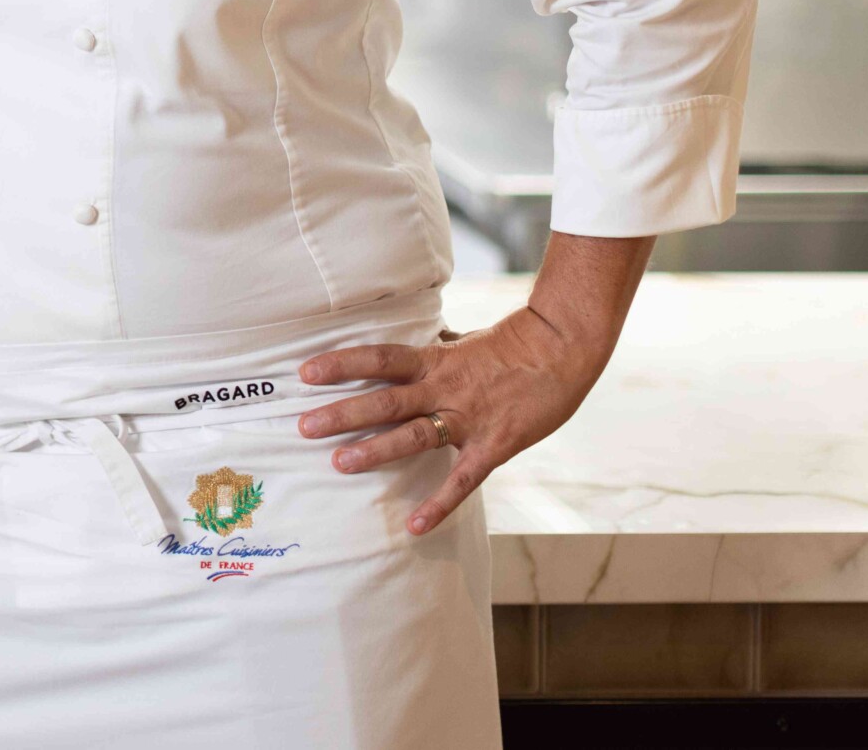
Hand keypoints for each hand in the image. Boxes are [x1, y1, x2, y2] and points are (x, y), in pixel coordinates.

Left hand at [295, 306, 611, 536]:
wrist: (563, 349)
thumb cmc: (514, 344)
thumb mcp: (465, 341)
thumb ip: (436, 349)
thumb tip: (416, 342)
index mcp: (434, 359)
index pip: (378, 358)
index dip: (341, 364)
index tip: (305, 372)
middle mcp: (444, 387)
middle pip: (384, 400)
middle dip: (342, 413)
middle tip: (304, 427)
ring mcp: (467, 418)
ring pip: (413, 435)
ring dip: (375, 450)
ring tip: (338, 463)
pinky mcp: (493, 445)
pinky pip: (462, 479)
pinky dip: (439, 504)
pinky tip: (414, 526)